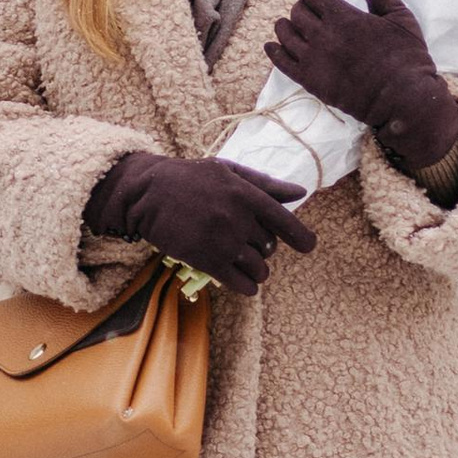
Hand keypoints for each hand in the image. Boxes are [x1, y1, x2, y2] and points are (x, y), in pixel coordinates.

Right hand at [85, 147, 316, 297]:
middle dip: (264, 249)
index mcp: (246, 194)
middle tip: (248, 243)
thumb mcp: (228, 171)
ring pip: (258, 268)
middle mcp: (238, 219)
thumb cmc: (190, 177)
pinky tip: (244, 283)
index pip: (285, 220)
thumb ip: (265, 183)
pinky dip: (247, 287)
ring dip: (257, 270)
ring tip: (246, 265)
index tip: (309, 246)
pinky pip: (240, 283)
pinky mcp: (207, 261)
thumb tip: (300, 193)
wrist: (148, 193)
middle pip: (269, 247)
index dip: (301, 237)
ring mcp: (223, 242)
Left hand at [265, 0, 457, 179]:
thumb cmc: (406, 56)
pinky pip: (280, 62)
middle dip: (304, 6)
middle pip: (296, 11)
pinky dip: (274, 51)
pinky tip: (275, 46)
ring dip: (288, 26)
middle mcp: (322, 36)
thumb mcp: (398, 14)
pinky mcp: (309, 82)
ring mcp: (313, 60)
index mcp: (343, 17)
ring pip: (284, 33)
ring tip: (298, 27)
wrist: (403, 100)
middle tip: (314, 11)